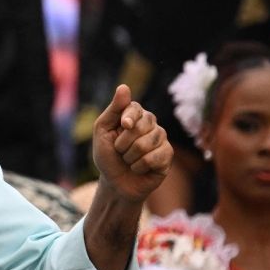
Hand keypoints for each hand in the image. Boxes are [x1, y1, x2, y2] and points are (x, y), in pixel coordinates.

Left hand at [92, 85, 171, 202]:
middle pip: (142, 125)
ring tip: (128, 160)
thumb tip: (124, 87)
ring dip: (130, 157)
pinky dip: (140, 166)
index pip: (135, 108)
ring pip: (147, 143)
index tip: (124, 126)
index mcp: (134, 115)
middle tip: (120, 151)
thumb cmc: (107, 156)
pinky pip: (156, 157)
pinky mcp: (167, 156)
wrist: (115, 183)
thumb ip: (113, 109)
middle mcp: (150, 124)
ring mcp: (161, 139)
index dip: (129, 117)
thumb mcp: (102, 131)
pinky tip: (139, 168)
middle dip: (124, 143)